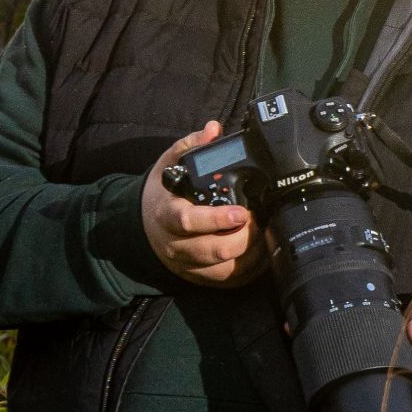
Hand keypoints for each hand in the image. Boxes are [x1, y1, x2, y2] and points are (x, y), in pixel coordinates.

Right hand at [141, 123, 253, 286]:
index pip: (190, 222)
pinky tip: (263, 252)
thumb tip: (213, 130)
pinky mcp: (201, 278)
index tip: (241, 212)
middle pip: (213, 251)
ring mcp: (189, 265)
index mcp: (169, 216)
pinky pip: (229, 281)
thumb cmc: (164, 194)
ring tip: (266, 234)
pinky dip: (251, 269)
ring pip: (224, 270)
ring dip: (251, 255)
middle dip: (244, 238)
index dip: (216, 220)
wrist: (145, 227)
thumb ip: (190, 146)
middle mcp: (177, 245)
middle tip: (261, 220)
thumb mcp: (169, 165)